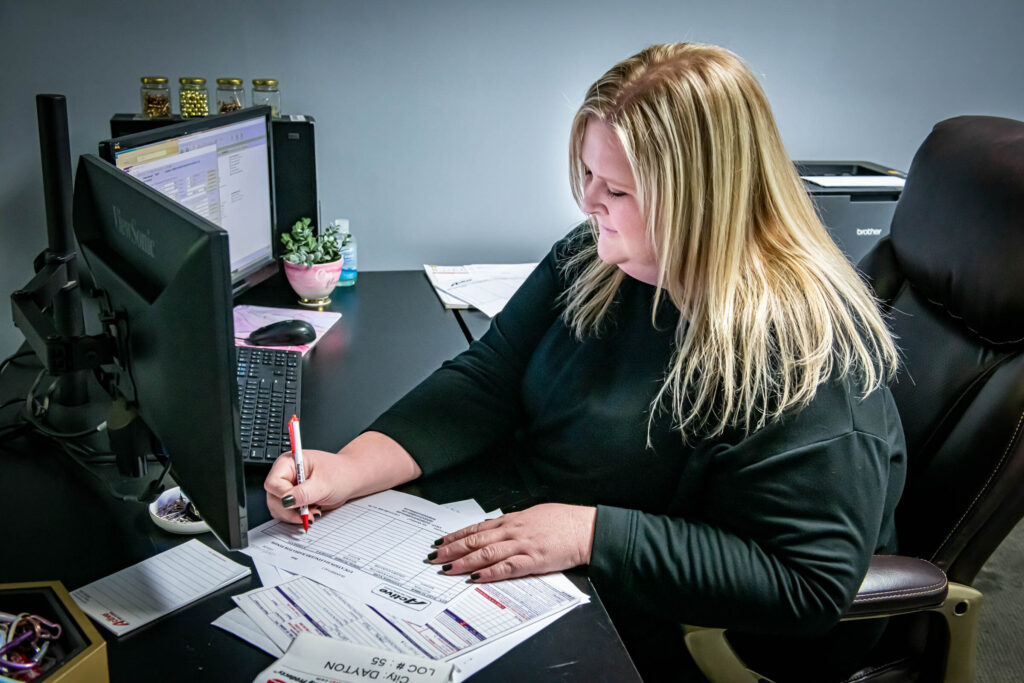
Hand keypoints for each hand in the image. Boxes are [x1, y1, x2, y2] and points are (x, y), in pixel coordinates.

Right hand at [263, 431, 422, 525]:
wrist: (350, 479)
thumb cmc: (340, 474)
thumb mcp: (323, 484)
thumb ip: (304, 493)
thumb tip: (287, 500)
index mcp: (289, 462)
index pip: (274, 482)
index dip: (283, 496)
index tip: (297, 504)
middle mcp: (285, 474)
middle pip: (272, 497)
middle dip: (289, 509)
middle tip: (307, 513)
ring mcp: (287, 487)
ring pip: (277, 507)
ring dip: (294, 515)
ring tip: (312, 511)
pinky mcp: (292, 498)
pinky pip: (285, 512)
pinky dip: (296, 517)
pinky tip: (310, 512)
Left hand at [427, 504, 596, 581]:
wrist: (585, 528)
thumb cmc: (563, 521)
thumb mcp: (534, 515)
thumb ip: (514, 523)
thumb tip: (497, 529)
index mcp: (512, 520)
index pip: (477, 528)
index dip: (456, 536)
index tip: (440, 542)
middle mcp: (513, 531)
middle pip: (475, 540)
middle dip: (451, 549)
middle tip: (433, 557)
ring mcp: (522, 545)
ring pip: (486, 553)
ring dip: (463, 561)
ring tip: (446, 569)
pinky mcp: (533, 560)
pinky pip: (506, 567)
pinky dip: (489, 572)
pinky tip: (475, 577)